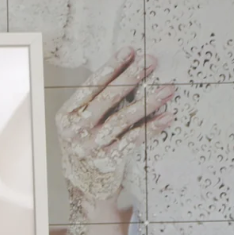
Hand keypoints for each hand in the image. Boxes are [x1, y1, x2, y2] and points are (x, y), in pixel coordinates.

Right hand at [55, 47, 174, 203]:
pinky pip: (133, 140)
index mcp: (66, 117)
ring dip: (148, 102)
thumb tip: (127, 67)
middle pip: (106, 99)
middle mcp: (75, 132)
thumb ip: (95, 100)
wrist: (84, 183)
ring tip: (168, 89)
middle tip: (151, 61)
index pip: (90, 87)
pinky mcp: (107, 161)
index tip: (130, 51)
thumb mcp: (80, 122)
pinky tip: (167, 117)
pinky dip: (151, 128)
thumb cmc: (86, 143)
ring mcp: (90, 147)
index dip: (110, 68)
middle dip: (131, 78)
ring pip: (122, 119)